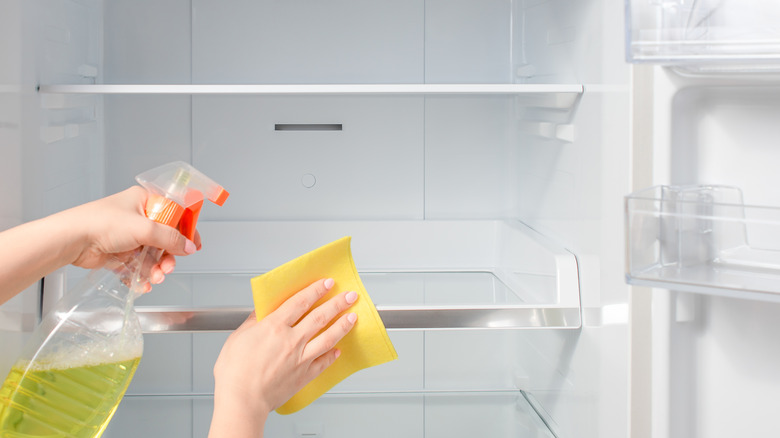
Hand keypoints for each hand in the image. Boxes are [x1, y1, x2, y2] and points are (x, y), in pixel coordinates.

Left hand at [62, 186, 199, 284]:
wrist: (71, 240)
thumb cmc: (101, 223)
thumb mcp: (144, 228)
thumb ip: (170, 238)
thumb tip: (189, 246)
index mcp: (144, 201)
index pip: (174, 214)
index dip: (186, 230)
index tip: (194, 244)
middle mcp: (137, 217)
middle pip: (164, 238)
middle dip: (168, 256)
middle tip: (169, 267)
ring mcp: (127, 235)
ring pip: (152, 255)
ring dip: (156, 268)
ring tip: (156, 277)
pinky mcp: (119, 252)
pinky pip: (137, 265)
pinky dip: (142, 275)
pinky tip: (144, 284)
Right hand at [208, 278, 357, 437]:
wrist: (242, 401)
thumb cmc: (235, 372)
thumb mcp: (238, 338)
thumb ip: (253, 322)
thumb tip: (261, 310)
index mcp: (274, 327)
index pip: (301, 302)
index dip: (316, 290)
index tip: (327, 283)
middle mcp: (292, 340)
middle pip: (320, 316)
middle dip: (337, 303)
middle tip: (350, 296)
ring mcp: (301, 358)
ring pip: (328, 337)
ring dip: (343, 325)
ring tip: (353, 317)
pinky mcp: (304, 375)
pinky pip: (324, 362)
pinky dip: (332, 355)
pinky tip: (338, 350)